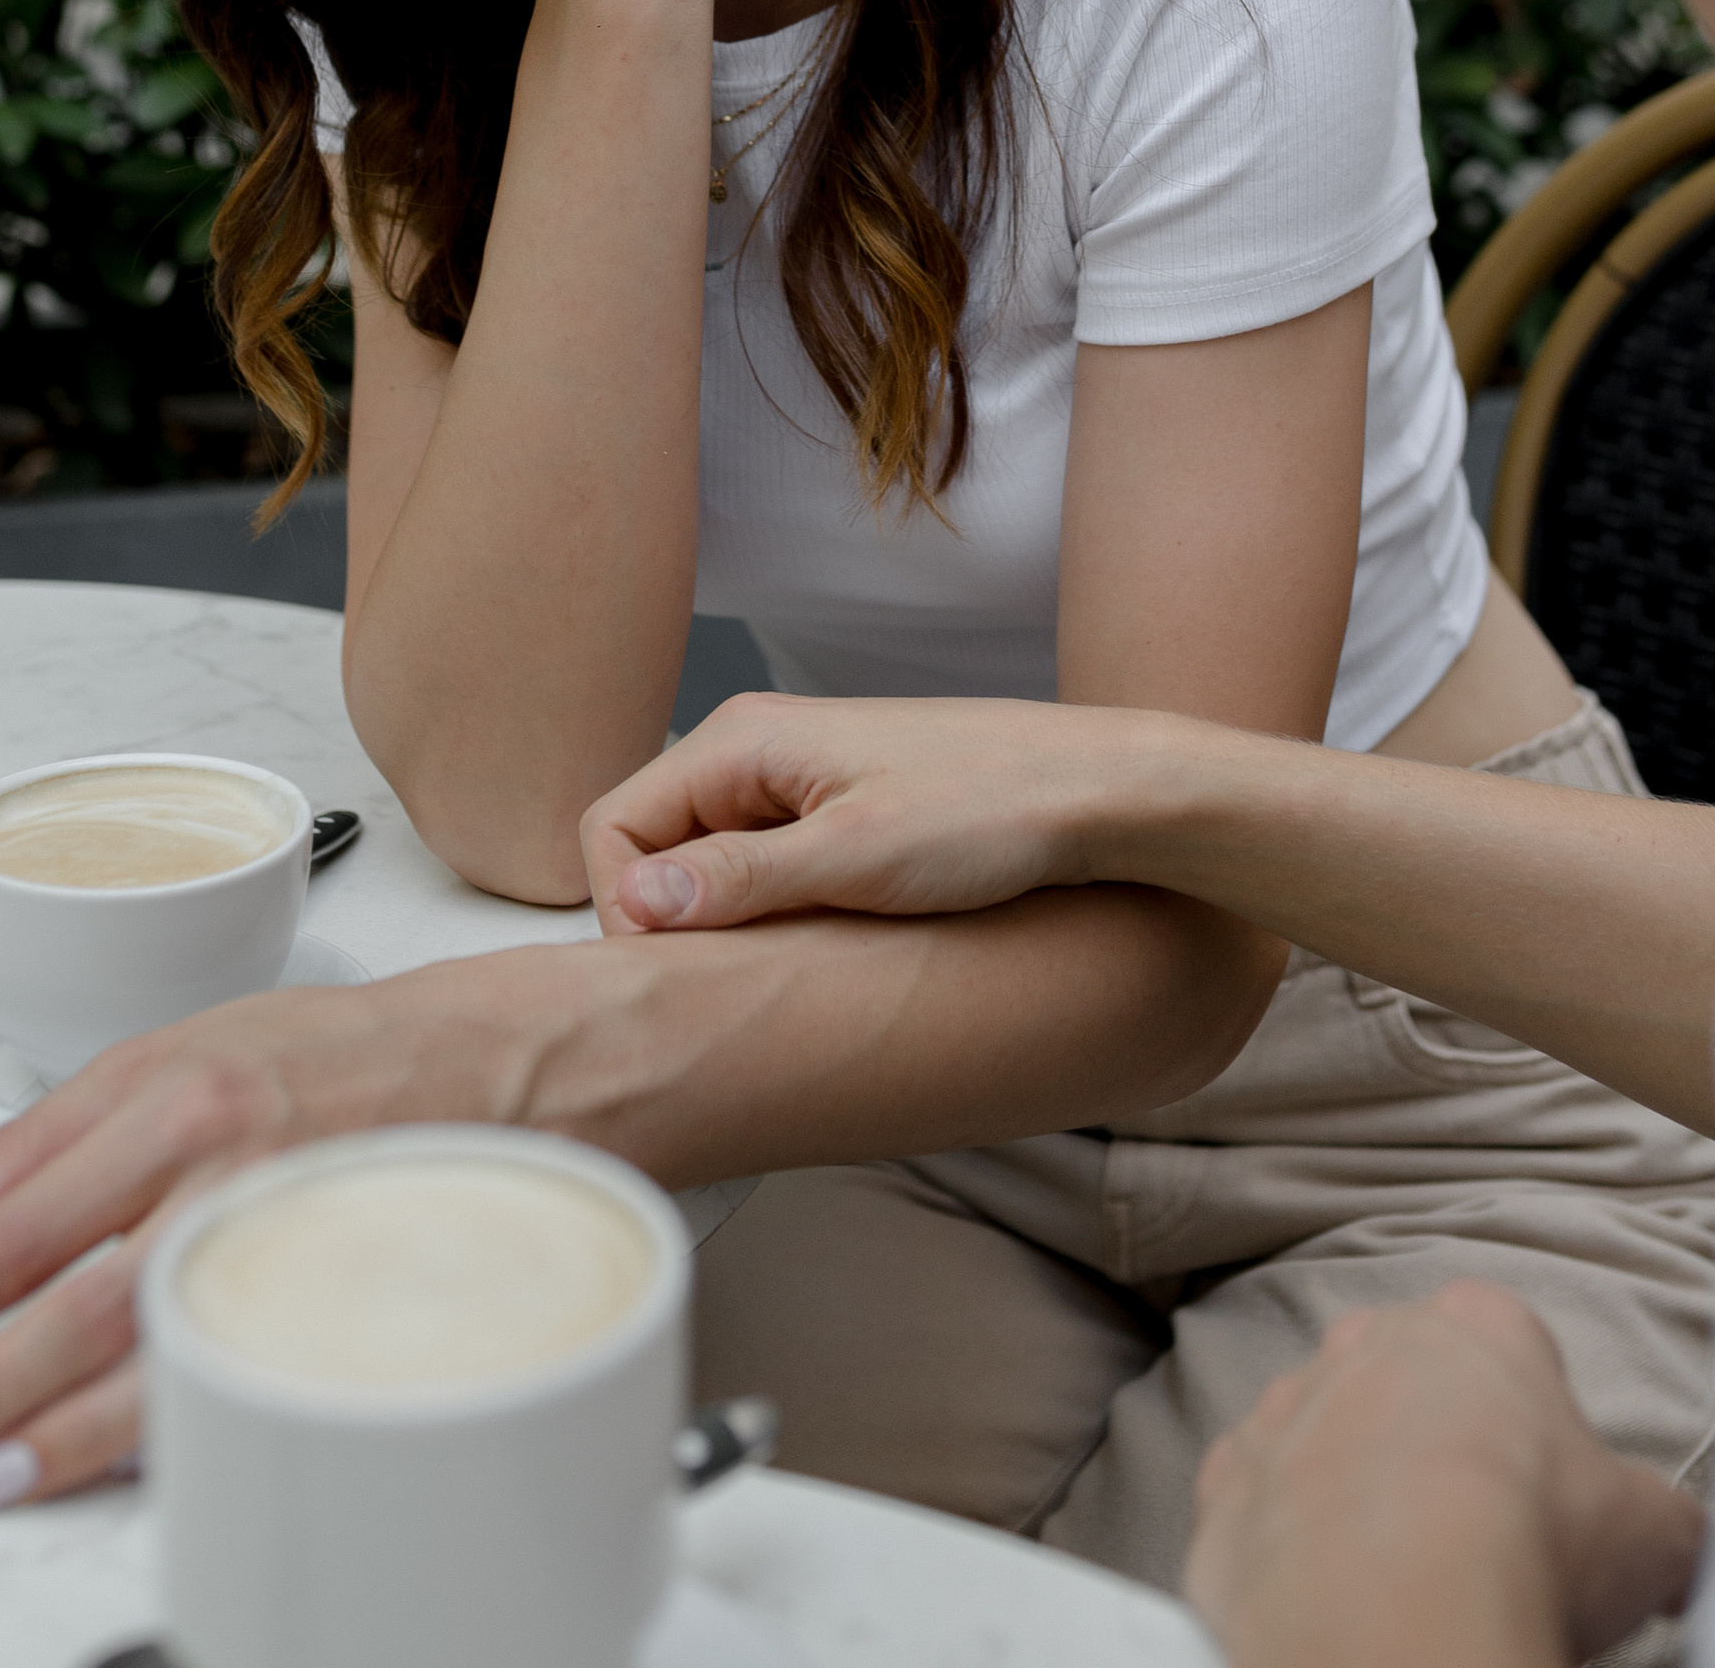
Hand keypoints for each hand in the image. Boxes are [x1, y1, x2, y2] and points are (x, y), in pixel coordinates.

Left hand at [0, 962, 515, 1509]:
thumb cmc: (333, 1053)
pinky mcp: (334, 1299)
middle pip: (68, 1307)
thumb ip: (42, 1135)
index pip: (17, 1222)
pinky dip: (150, 1437)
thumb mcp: (177, 1046)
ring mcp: (285, 1243)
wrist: (494, 1064)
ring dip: (45, 1435)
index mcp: (179, 1099)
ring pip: (148, 1362)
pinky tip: (94, 1463)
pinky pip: (226, 1381)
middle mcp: (227, 1173)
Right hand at [584, 691, 1169, 932]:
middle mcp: (757, 745)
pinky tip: (827, 936)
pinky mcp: (840, 804)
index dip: (628, 911)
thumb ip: (738, 880)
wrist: (1102, 792)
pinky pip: (764, 861)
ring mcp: (799, 775)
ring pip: (709, 860)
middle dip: (674, 918)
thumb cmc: (989, 812)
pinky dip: (774, 908)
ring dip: (729, 918)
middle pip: (652, 845)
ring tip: (793, 957)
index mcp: (742, 740)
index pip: (612, 828)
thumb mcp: (854, 859)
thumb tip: (634, 901)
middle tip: (743, 976)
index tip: (689, 969)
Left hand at [1186, 1288, 1705, 1667]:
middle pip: (1406, 1381)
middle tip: (1472, 1537)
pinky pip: (1253, 1502)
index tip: (1543, 1486)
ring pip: (1320, 1435)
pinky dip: (1280, 1542)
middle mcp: (1369, 1344)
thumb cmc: (1528, 1542)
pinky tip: (1323, 1593)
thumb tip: (1692, 1558)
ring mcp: (1286, 1410)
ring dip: (1349, 1490)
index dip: (1529, 1416)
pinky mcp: (1223, 1488)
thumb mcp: (1653, 1535)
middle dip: (1433, 1441)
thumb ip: (1676, 1528)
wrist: (1392, 1612)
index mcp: (1478, 1328)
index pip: (1509, 1342)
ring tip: (1396, 1580)